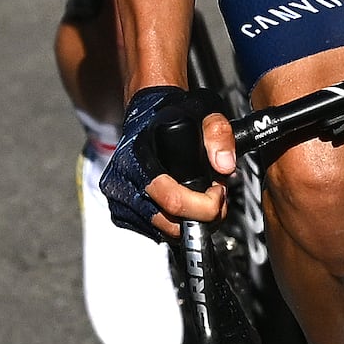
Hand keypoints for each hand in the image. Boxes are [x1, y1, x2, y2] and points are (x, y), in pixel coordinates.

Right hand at [100, 82, 231, 236]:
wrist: (146, 115)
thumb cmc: (173, 114)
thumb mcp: (204, 112)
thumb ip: (219, 134)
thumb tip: (224, 165)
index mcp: (138, 155)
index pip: (172, 199)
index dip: (204, 204)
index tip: (218, 191)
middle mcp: (123, 178)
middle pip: (168, 223)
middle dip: (200, 217)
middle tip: (213, 196)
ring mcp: (118, 197)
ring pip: (161, 231)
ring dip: (187, 223)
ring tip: (198, 197)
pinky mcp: (120, 211)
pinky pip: (151, 231)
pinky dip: (171, 224)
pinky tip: (180, 204)